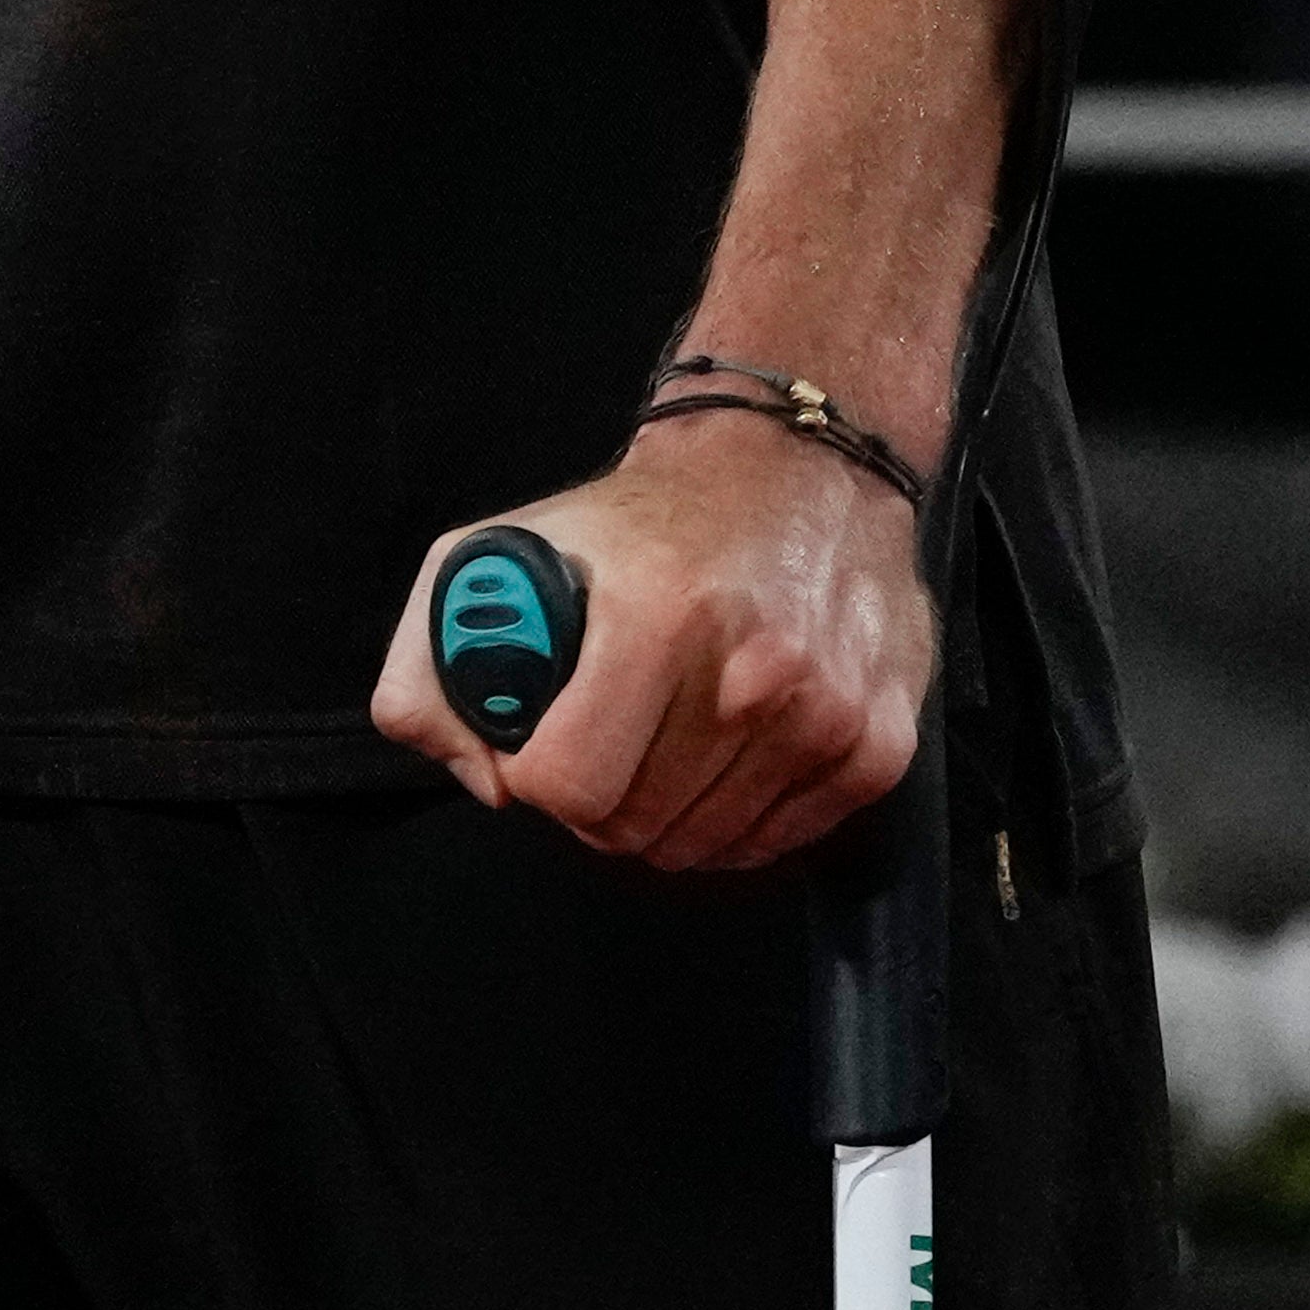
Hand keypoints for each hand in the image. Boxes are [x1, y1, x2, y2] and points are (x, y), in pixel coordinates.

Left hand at [367, 402, 933, 868]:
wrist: (797, 463)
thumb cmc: (644, 521)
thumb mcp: (498, 551)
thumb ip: (433, 673)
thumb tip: (486, 780)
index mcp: (655, 615)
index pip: (570, 785)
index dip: (537, 779)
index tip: (544, 745)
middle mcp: (753, 671)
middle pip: (634, 827)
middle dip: (600, 800)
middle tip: (607, 738)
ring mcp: (824, 713)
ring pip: (703, 845)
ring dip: (668, 812)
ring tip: (666, 735)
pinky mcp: (877, 742)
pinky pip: (777, 843)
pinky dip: (738, 819)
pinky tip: (725, 753)